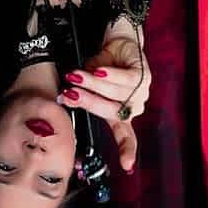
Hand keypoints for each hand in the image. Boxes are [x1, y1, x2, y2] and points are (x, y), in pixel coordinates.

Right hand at [58, 22, 150, 171]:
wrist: (118, 41)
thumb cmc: (102, 65)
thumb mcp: (87, 84)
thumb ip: (80, 95)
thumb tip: (63, 98)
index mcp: (121, 115)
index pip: (125, 136)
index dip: (126, 150)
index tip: (127, 166)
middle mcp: (133, 107)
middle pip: (111, 111)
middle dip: (88, 102)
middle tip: (69, 93)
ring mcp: (141, 92)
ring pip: (116, 94)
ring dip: (93, 85)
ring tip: (75, 76)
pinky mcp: (144, 75)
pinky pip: (126, 79)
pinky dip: (110, 75)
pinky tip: (98, 70)